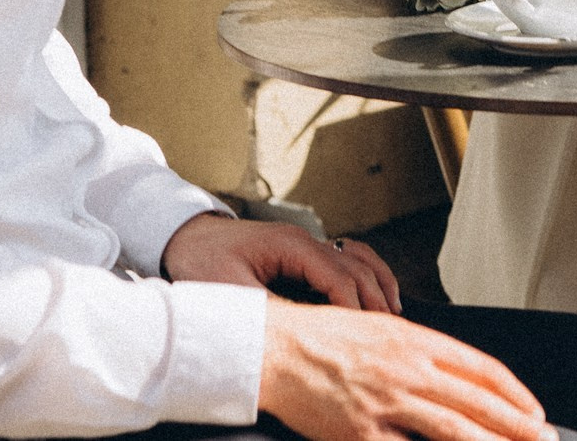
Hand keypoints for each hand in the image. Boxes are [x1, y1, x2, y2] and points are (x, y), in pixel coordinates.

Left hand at [161, 215, 400, 311]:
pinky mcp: (301, 254)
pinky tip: (374, 292)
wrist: (183, 239)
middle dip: (374, 300)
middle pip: (356, 267)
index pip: (337, 276)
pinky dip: (364, 274)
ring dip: (377, 284)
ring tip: (393, 314)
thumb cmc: (202, 262)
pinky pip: (345, 258)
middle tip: (388, 335)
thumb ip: (270, 309)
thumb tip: (304, 331)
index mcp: (289, 245)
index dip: (354, 308)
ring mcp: (305, 244)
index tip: (362, 337)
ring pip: (358, 258)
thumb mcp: (232, 292)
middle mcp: (304, 241)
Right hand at [260, 297, 552, 440]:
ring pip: (453, 429)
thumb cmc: (324, 336)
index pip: (481, 369)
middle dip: (518, 426)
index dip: (514, 393)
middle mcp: (407, 370)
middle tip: (544, 438)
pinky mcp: (362, 433)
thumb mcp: (380, 327)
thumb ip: (420, 352)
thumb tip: (458, 376)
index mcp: (415, 340)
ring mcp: (386, 404)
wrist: (276, 347)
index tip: (534, 411)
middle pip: (477, 403)